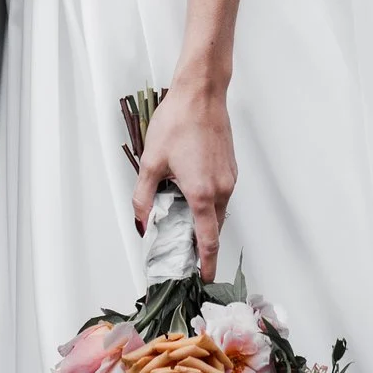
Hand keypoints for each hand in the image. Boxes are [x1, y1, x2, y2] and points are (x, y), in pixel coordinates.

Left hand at [130, 82, 235, 280]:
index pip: (208, 242)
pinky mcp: (231, 167)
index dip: (206, 264)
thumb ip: (143, 198)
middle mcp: (221, 189)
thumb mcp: (151, 162)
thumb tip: (141, 222)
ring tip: (180, 216)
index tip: (203, 278)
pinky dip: (209, 201)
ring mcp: (229, 178)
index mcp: (202, 194)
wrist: (201, 94)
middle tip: (182, 249)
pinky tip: (190, 190)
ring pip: (218, 211)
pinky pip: (221, 194)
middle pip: (213, 229)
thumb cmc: (178, 121)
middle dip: (200, 243)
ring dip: (203, 220)